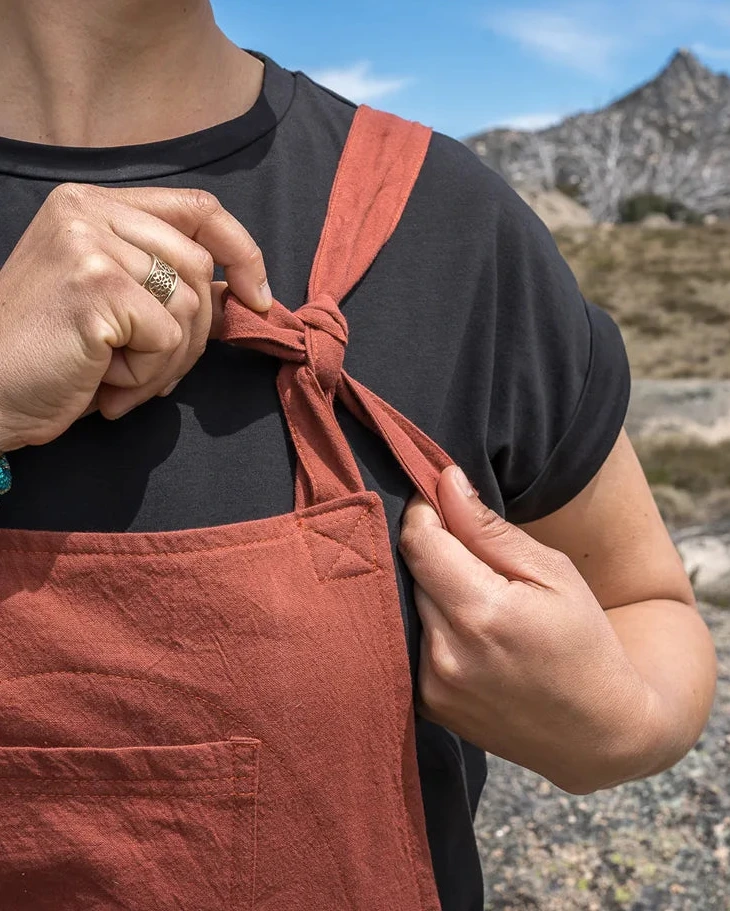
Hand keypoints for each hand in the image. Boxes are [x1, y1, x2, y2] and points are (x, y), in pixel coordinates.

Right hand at [0, 183, 270, 451]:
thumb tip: (238, 290)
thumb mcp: (113, 307)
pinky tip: (104, 383)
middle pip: (199, 266)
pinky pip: (168, 338)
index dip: (242, 251)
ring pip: (189, 305)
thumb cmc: (47, 356)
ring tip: (118, 380)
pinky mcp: (95, 286)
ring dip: (166, 363)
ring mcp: (90, 244)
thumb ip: (167, 283)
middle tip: (153, 373)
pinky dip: (146, 375)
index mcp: (92, 205)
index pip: (197, 208)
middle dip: (195, 334)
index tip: (257, 297)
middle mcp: (88, 212)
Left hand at [399, 466, 662, 793]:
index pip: (418, 540)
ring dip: (431, 590)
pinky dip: (431, 626)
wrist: (595, 734)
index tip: (442, 503)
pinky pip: (411, 642)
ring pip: (408, 605)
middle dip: (433, 552)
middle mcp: (446, 653)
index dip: (425, 512)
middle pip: (412, 572)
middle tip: (473, 556)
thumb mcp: (552, 573)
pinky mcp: (426, 705)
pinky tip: (468, 633)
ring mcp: (431, 685)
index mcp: (482, 613)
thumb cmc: (584, 642)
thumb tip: (445, 481)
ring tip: (477, 599)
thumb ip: (488, 528)